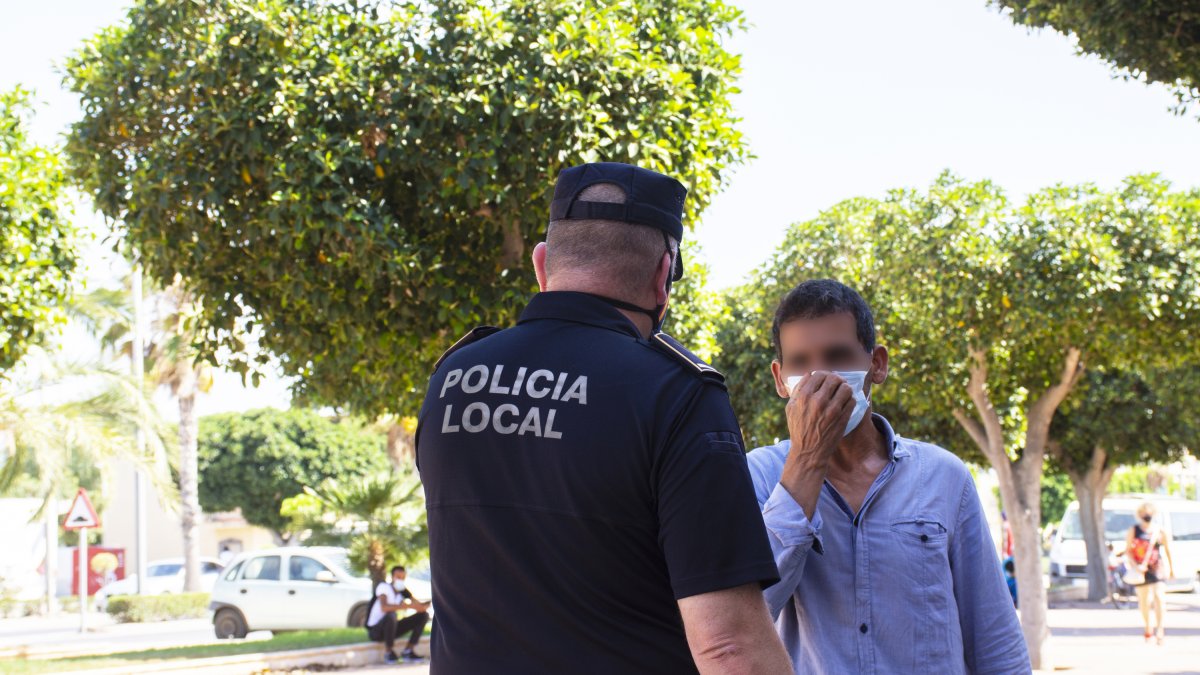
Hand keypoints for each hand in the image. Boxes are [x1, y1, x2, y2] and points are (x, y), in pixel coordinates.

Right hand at [778, 372, 854, 517]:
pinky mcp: (843, 418)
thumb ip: (798, 390)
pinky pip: (852, 401)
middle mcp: (818, 401)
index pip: (819, 374)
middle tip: (837, 384)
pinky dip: (850, 400)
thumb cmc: (798, 429)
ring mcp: (832, 410)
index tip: (826, 380)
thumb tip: (809, 375)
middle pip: (835, 378)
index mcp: (804, 397)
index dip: (824, 375)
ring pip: (846, 388)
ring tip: (843, 393)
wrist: (808, 452)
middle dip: (837, 380)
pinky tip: (846, 403)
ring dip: (845, 388)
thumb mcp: (791, 408)